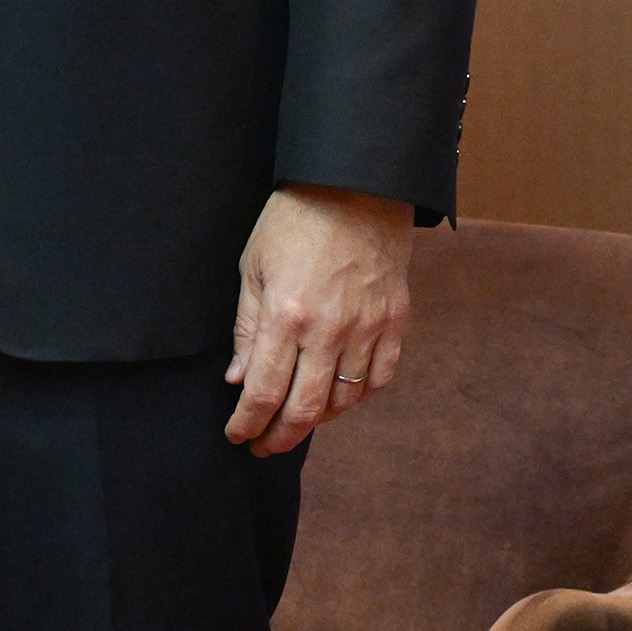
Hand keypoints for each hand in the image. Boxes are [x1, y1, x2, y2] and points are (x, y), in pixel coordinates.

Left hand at [224, 183, 414, 454]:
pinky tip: (339, 397)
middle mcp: (329, 330)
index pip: (263, 392)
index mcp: (287, 315)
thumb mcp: (255, 267)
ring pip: (343, 400)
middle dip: (278, 438)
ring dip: (316, 420)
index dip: (247, 424)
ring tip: (296, 420)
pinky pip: (379, 378)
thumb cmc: (295, 219)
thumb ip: (248, 328)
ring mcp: (368, 328)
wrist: (356, 183)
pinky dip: (358, 396)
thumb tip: (238, 379)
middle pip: (304, 410)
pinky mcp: (394, 320)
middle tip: (263, 446)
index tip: (237, 436)